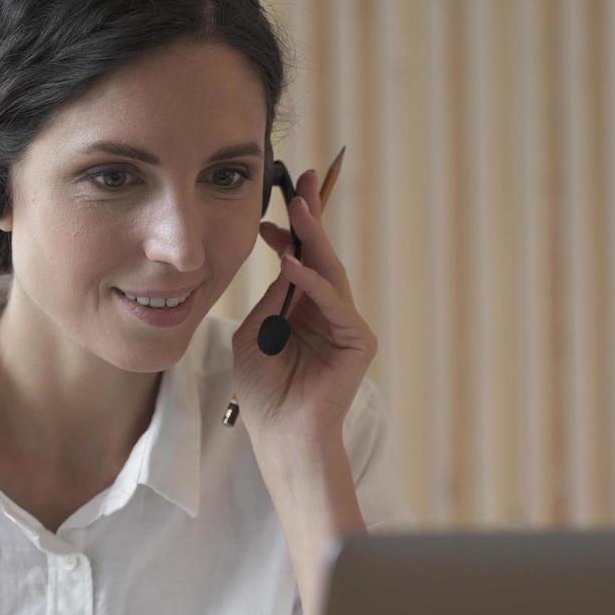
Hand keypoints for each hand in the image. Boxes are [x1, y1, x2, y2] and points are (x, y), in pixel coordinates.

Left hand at [230, 166, 376, 442]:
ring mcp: (346, 325)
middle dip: (312, 217)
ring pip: (331, 271)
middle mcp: (328, 311)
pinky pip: (333, 302)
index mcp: (303, 308)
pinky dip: (313, 282)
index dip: (291, 231)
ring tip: (299, 208)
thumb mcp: (256, 334)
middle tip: (304, 180)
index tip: (274, 206)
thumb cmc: (264, 390)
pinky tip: (292, 263)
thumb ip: (272, 298)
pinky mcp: (358, 341)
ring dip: (313, 238)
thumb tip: (284, 259)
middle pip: (321, 255)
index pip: (301, 259)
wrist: (281, 434)